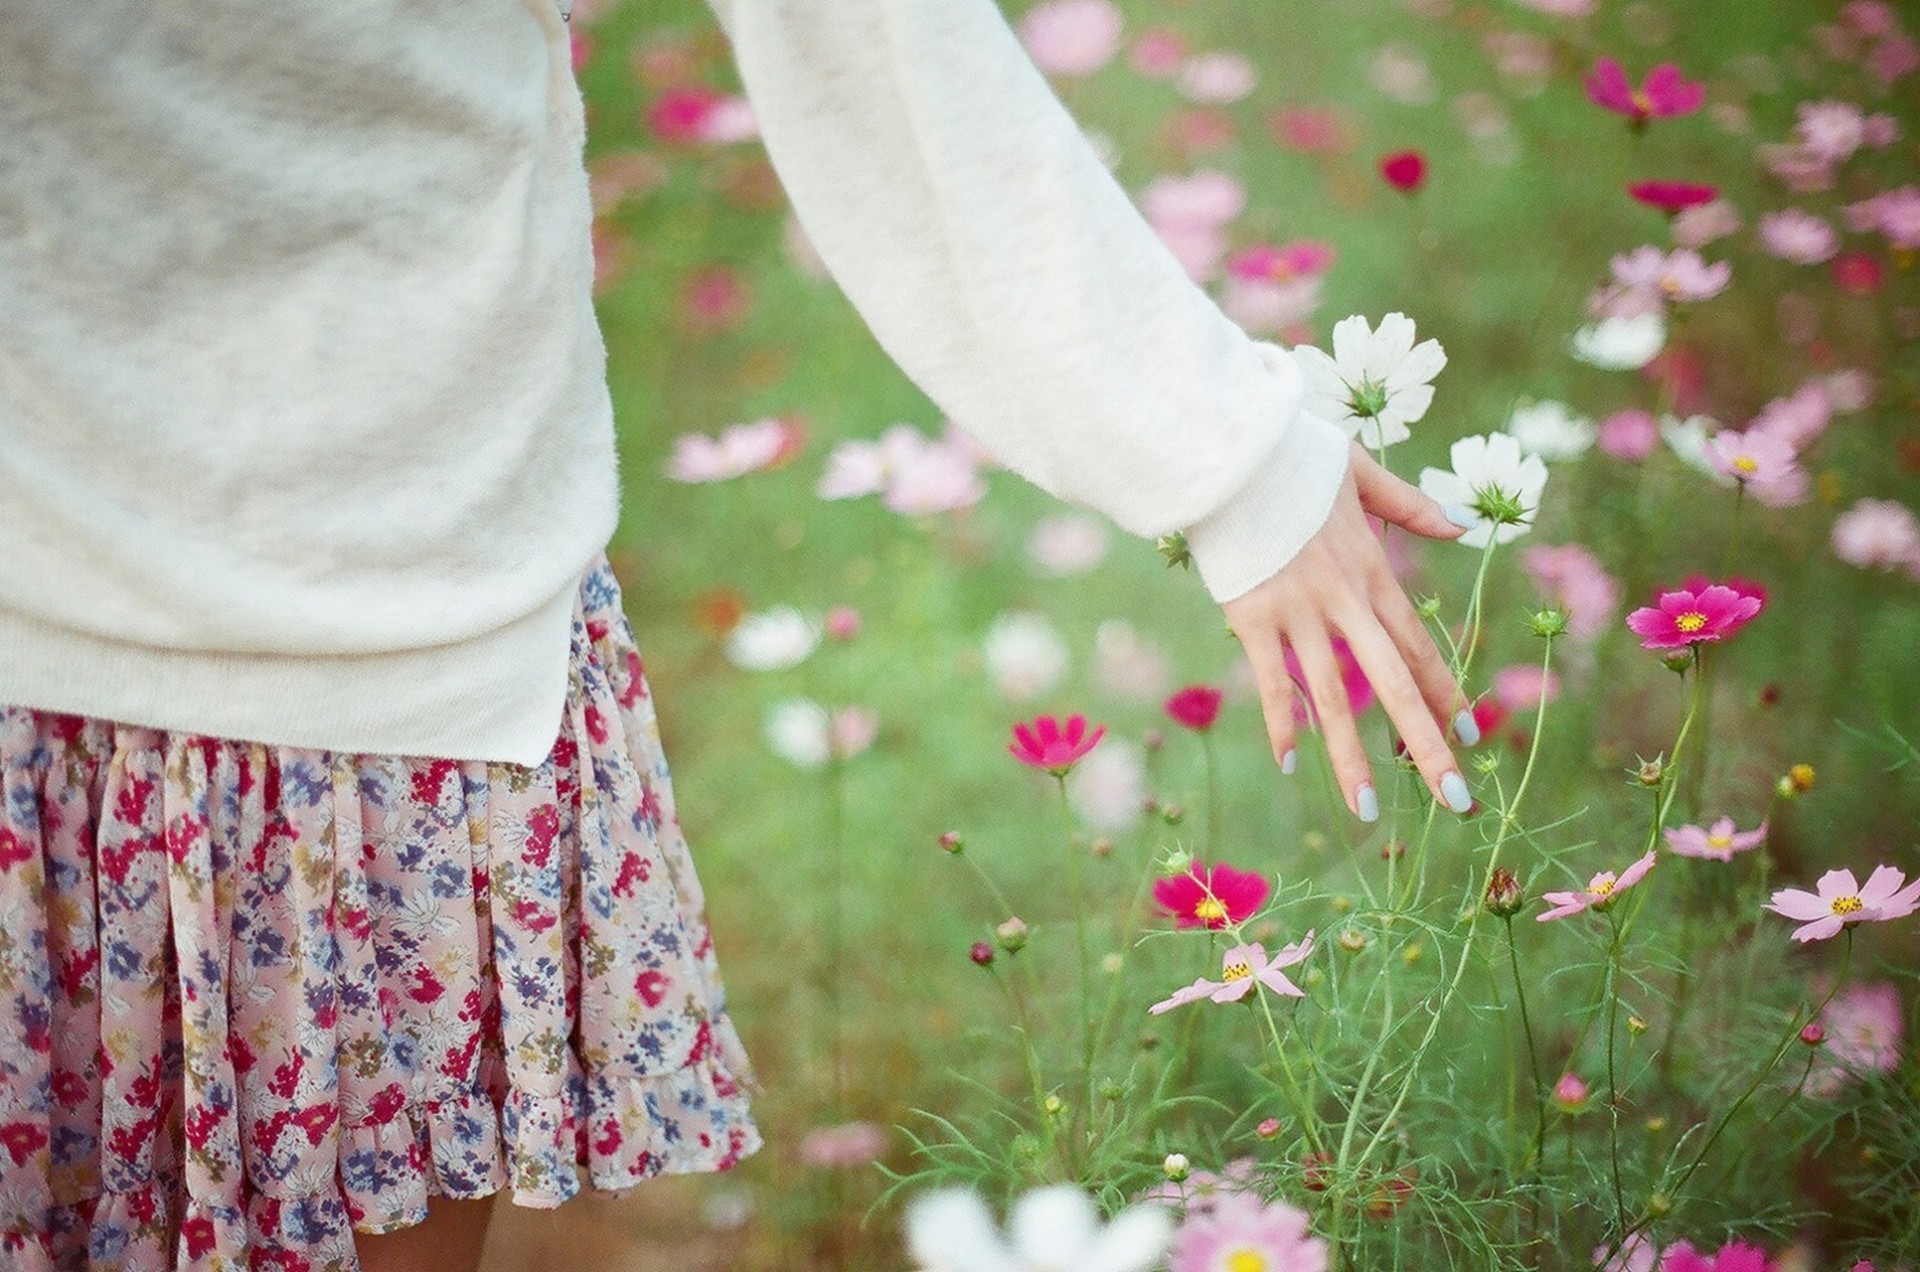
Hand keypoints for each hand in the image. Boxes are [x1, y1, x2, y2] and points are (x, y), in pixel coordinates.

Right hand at [1220, 441, 1477, 821]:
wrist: (1232, 450)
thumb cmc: (1292, 457)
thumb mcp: (1361, 472)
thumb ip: (1410, 506)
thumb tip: (1460, 531)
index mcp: (1373, 571)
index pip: (1420, 646)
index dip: (1447, 693)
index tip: (1473, 736)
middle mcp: (1344, 601)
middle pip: (1393, 685)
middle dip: (1427, 747)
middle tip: (1457, 801)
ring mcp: (1298, 613)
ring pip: (1334, 697)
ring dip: (1352, 757)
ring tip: (1368, 810)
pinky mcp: (1253, 618)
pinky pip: (1272, 682)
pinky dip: (1283, 724)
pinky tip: (1293, 766)